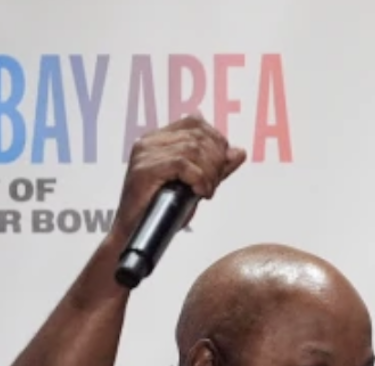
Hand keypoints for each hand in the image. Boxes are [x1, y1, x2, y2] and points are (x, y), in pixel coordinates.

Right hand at [113, 115, 246, 237]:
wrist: (135, 233)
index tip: (222, 164)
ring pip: (192, 149)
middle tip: (213, 183)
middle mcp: (149, 141)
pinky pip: (181, 164)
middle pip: (197, 136)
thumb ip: (217, 168)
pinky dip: (198, 179)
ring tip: (205, 190)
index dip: (216, 140)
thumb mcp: (196, 185)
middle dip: (216, 161)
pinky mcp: (144, 170)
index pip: (195, 123)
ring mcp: (144, 154)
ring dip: (208, 173)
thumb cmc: (162, 211)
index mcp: (158, 139)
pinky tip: (199, 192)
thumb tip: (239, 152)